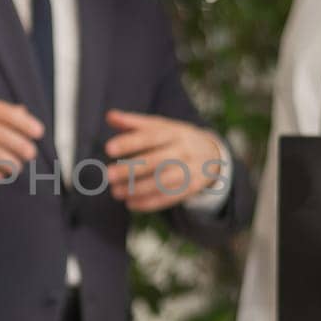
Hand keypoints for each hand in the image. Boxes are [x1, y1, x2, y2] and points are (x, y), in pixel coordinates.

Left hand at [102, 110, 223, 210]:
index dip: (130, 142)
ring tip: (116, 192)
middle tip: (108, 175)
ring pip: (162, 182)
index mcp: (174, 132)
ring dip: (137, 189)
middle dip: (131, 170)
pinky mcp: (192, 188)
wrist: (212, 154)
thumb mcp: (161, 126)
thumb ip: (134, 123)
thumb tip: (110, 116)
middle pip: (156, 161)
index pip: (150, 136)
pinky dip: (148, 203)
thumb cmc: (176, 138)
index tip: (109, 148)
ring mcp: (190, 170)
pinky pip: (169, 198)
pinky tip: (130, 203)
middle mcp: (184, 150)